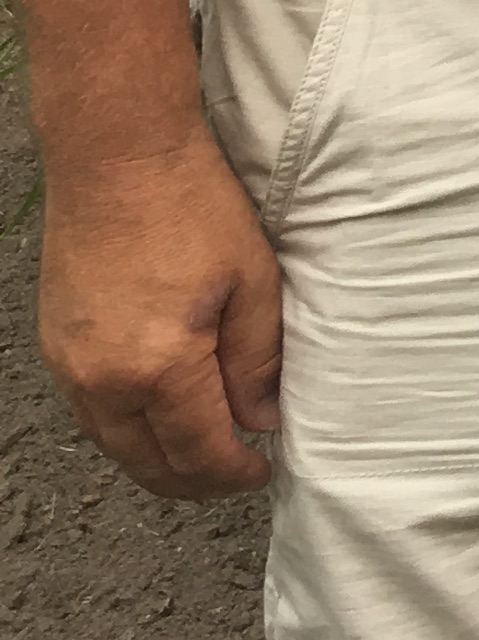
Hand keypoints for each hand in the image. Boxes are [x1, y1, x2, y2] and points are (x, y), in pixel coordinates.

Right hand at [36, 131, 281, 496]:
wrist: (117, 157)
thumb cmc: (192, 207)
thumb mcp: (252, 282)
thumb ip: (256, 361)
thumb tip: (260, 418)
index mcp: (158, 366)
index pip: (198, 450)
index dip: (233, 473)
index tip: (260, 473)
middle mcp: (102, 379)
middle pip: (146, 463)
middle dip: (194, 482)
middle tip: (233, 478)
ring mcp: (69, 365)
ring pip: (113, 444)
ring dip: (157, 461)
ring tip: (202, 457)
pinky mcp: (56, 346)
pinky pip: (92, 412)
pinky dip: (127, 430)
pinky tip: (158, 420)